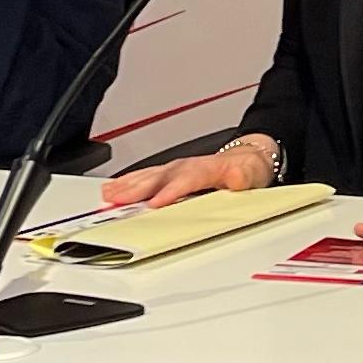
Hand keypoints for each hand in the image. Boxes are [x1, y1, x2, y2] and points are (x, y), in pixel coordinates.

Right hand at [102, 135, 273, 208]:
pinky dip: (129, 182)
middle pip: (159, 177)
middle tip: (117, 200)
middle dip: (137, 188)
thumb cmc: (248, 170)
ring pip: (149, 176)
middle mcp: (187, 166)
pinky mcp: (169, 174)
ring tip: (108, 195)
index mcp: (207, 168)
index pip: (186, 180)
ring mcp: (177, 169)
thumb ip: (243, 178)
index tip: (154, 204)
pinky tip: (115, 189)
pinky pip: (146, 176)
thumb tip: (238, 179)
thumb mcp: (253, 175)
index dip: (169, 192)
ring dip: (128, 185)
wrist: (249, 158)